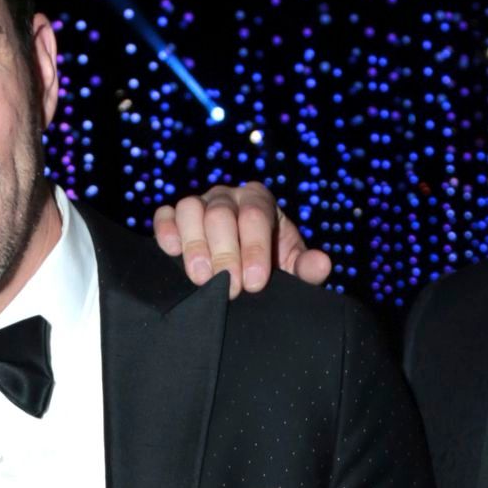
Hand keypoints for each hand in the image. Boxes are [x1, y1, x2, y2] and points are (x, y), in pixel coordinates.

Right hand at [150, 181, 332, 295]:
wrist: (244, 267)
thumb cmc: (270, 264)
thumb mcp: (292, 267)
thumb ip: (306, 267)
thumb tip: (323, 264)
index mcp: (259, 200)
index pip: (255, 215)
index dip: (255, 249)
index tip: (255, 283)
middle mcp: (228, 196)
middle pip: (220, 214)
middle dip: (225, 254)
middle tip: (231, 290)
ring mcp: (199, 204)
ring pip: (189, 209)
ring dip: (194, 245)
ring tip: (201, 279)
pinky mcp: (174, 217)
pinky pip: (164, 215)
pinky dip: (165, 232)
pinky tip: (173, 253)